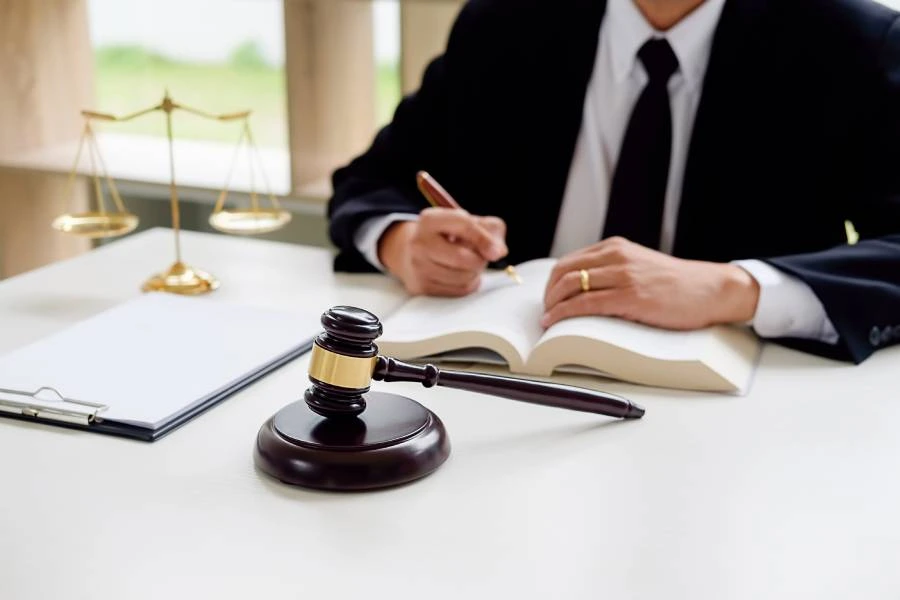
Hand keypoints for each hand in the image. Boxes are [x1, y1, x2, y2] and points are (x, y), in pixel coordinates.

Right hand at [378, 207, 507, 295]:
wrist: (413, 252)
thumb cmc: (449, 236)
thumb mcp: (470, 222)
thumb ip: (491, 231)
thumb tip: (499, 252)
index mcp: (430, 220)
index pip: (464, 225)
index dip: (485, 239)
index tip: (497, 252)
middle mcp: (419, 243)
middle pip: (463, 258)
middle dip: (479, 260)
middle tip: (479, 256)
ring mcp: (418, 266)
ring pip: (463, 277)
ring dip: (475, 273)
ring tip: (468, 265)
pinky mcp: (421, 287)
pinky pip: (458, 291)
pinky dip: (468, 284)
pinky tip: (460, 275)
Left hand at [541, 237, 759, 329]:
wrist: (710, 290)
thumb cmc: (677, 285)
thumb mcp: (639, 266)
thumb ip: (614, 270)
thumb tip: (583, 289)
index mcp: (616, 247)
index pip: (569, 261)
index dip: (552, 283)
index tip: (548, 299)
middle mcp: (616, 256)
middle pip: (564, 272)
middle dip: (548, 294)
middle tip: (545, 312)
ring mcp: (624, 275)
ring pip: (571, 287)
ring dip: (552, 305)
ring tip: (547, 320)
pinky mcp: (631, 296)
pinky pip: (586, 304)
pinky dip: (564, 314)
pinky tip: (556, 322)